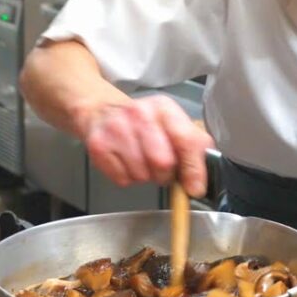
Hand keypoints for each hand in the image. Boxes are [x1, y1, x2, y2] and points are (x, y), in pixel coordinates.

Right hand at [83, 95, 213, 196]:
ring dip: (145, 176)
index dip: (193, 169)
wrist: (102, 111)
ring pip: (141, 174)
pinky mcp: (99, 146)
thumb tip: (198, 184)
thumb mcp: (172, 124)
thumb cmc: (144, 123)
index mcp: (165, 108)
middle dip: (166, 174)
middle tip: (162, 169)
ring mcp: (117, 129)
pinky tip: (126, 162)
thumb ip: (193, 148)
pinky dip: (127, 177)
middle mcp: (140, 114)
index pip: (186, 140)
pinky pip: (122, 179)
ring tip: (142, 161)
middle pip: (162, 162)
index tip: (195, 188)